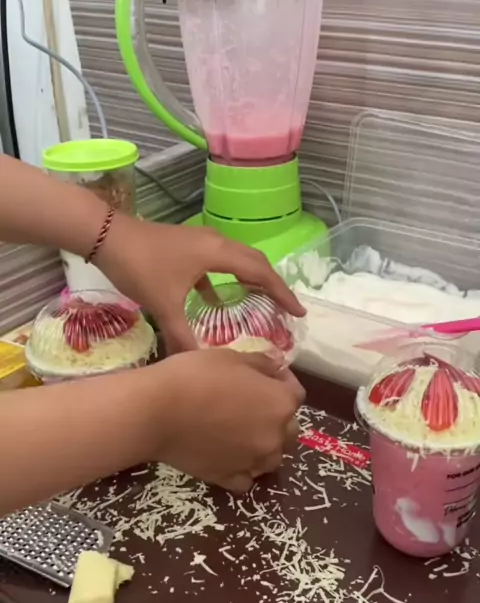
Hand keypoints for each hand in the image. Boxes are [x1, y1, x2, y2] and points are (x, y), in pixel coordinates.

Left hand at [96, 214, 304, 350]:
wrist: (107, 237)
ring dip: (251, 280)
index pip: (261, 273)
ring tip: (263, 304)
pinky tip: (215, 301)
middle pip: (255, 263)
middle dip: (274, 286)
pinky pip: (216, 264)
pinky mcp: (187, 247)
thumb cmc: (140, 267)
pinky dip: (223, 281)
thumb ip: (183, 337)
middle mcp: (216, 243)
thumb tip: (198, 365)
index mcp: (218, 253)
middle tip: (288, 310)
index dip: (282, 293)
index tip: (299, 312)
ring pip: (237, 261)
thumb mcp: (164, 305)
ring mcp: (201, 242)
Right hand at [157, 349, 304, 491]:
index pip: (295, 393)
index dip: (282, 381)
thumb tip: (275, 368)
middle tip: (252, 405)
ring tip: (243, 434)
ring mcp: (253, 461)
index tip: (266, 375)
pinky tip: (228, 456)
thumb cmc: (196, 375)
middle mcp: (275, 436)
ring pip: (272, 458)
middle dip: (277, 416)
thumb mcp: (232, 356)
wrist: (157, 411)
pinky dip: (242, 469)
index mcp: (281, 403)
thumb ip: (261, 363)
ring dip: (264, 446)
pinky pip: (246, 478)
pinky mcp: (229, 478)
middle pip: (289, 429)